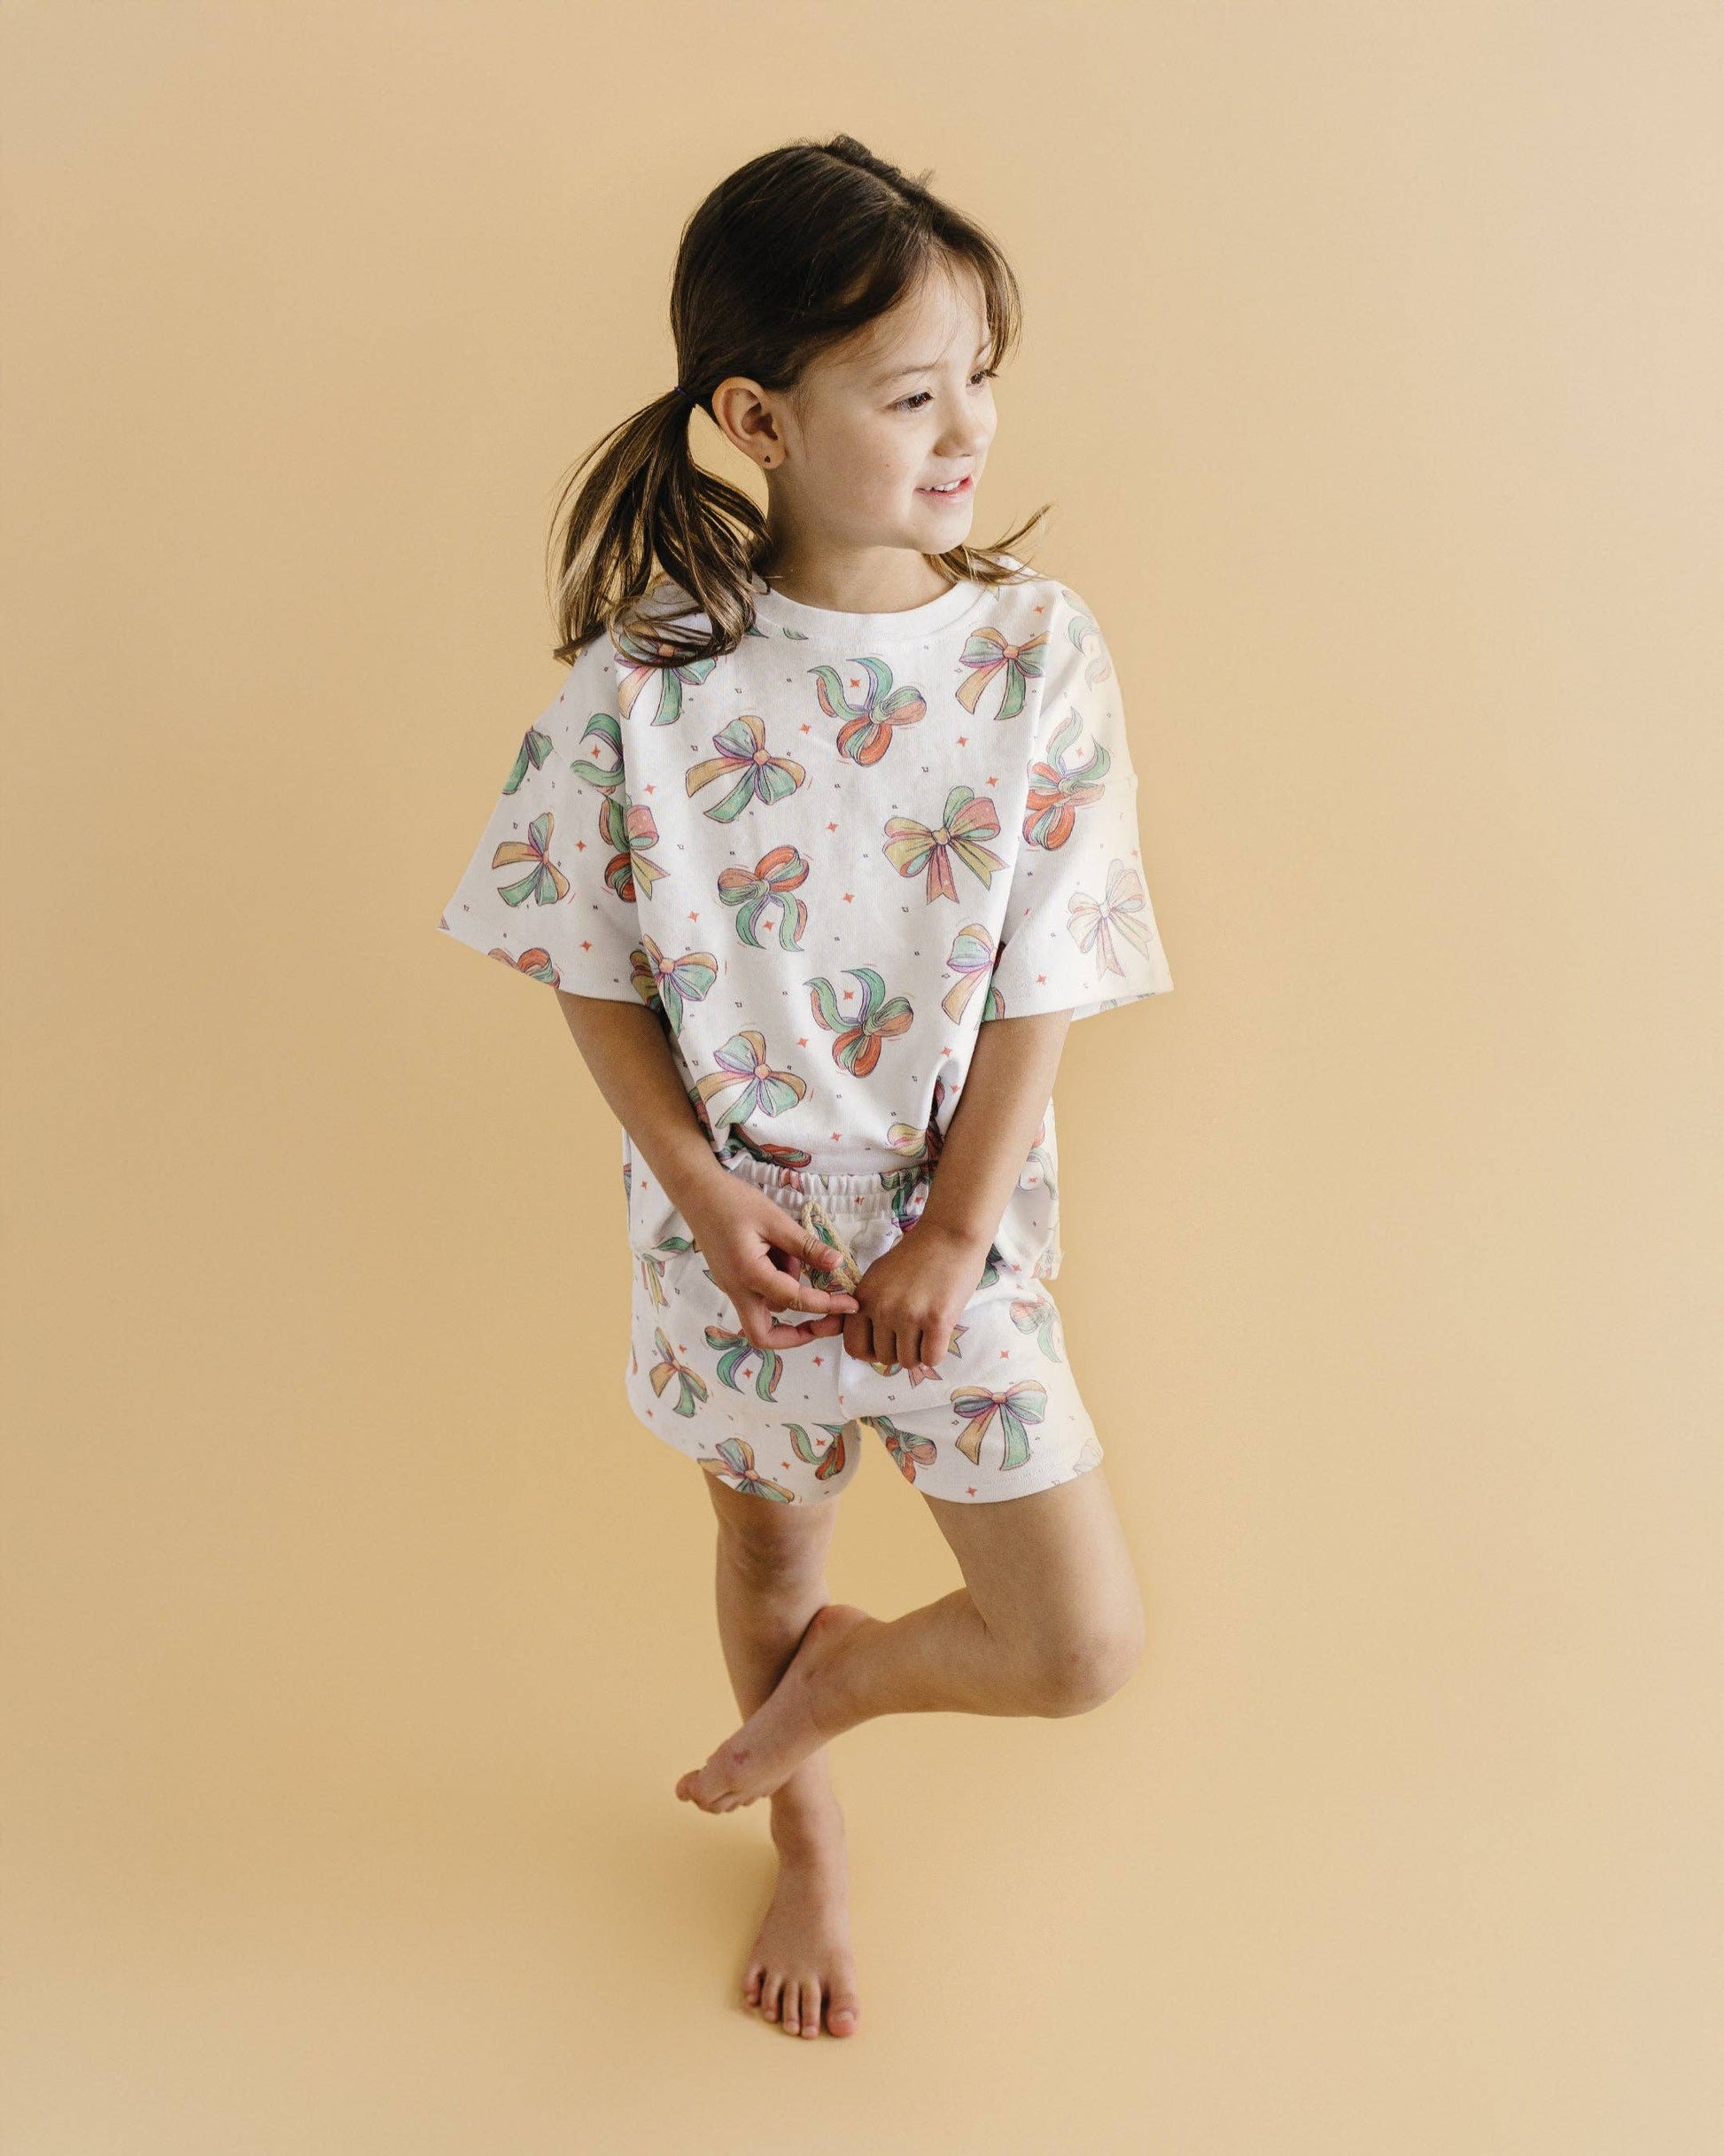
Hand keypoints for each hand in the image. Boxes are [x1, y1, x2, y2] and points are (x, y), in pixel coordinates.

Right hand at [677, 1176, 861, 1350]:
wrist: (697, 1193)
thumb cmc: (733, 1201)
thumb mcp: (775, 1219)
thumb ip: (805, 1245)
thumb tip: (837, 1264)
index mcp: (749, 1274)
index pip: (795, 1301)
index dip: (826, 1305)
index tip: (851, 1305)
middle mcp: (736, 1289)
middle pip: (764, 1335)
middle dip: (797, 1336)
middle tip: (828, 1322)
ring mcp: (732, 1287)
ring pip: (766, 1309)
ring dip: (789, 1291)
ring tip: (791, 1249)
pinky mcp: (733, 1280)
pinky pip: (759, 1293)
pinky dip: (777, 1282)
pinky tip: (782, 1251)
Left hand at [844, 1216, 993, 1372]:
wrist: (950, 1234)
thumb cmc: (917, 1254)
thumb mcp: (879, 1276)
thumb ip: (870, 1306)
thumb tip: (869, 1342)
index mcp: (864, 1297)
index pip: (854, 1347)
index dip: (870, 1351)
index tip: (885, 1343)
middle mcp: (882, 1308)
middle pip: (884, 1357)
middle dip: (899, 1350)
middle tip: (913, 1332)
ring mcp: (909, 1315)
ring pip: (908, 1361)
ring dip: (919, 1352)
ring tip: (927, 1330)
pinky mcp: (937, 1321)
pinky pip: (931, 1358)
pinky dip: (936, 1352)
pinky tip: (940, 1333)